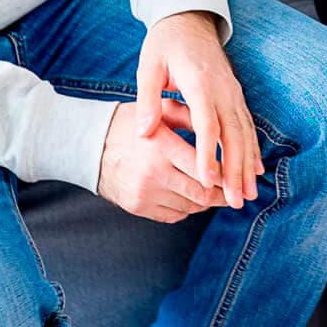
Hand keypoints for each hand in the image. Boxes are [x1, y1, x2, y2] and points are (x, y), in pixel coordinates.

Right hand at [97, 98, 227, 222]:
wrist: (89, 145)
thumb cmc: (130, 123)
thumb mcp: (160, 111)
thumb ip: (191, 118)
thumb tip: (222, 130)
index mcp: (161, 146)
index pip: (204, 168)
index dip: (225, 176)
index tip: (236, 175)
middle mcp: (153, 173)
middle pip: (201, 194)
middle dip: (222, 196)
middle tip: (233, 192)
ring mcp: (144, 193)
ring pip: (189, 207)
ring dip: (205, 203)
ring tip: (215, 194)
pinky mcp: (137, 207)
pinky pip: (173, 215)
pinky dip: (186, 209)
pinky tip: (190, 197)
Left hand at [132, 10, 262, 209]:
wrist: (190, 17)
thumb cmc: (165, 43)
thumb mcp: (148, 66)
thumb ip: (147, 100)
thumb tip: (144, 134)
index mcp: (200, 82)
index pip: (208, 124)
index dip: (209, 154)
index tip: (208, 181)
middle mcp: (223, 89)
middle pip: (234, 135)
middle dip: (235, 170)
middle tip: (236, 201)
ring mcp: (233, 91)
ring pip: (245, 133)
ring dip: (247, 165)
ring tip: (248, 194)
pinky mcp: (236, 94)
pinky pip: (248, 125)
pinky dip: (253, 148)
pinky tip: (255, 169)